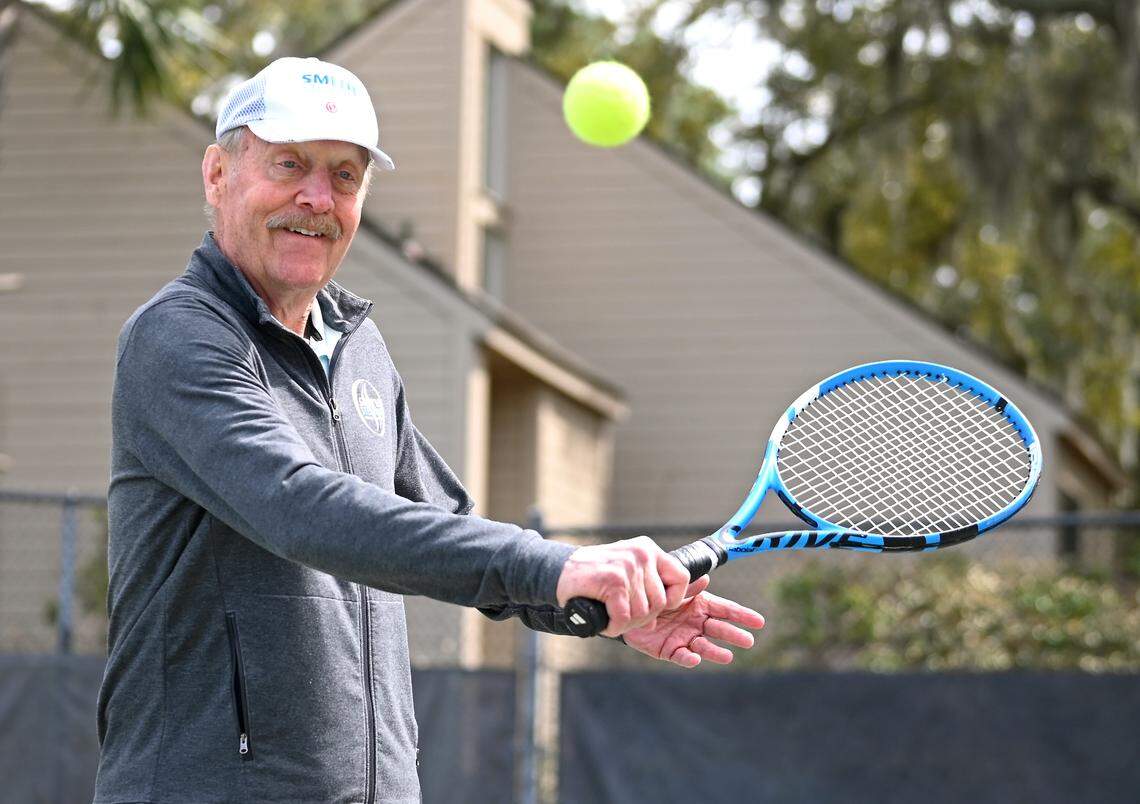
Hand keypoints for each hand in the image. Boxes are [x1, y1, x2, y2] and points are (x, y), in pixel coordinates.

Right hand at [555, 536, 689, 636]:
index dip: (673, 599)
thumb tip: (664, 615)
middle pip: (660, 602)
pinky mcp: (613, 581)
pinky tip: (604, 621)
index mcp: (648, 549)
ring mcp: (627, 566)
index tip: (655, 608)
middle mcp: (641, 554)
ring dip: (626, 624)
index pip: (681, 577)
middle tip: (623, 617)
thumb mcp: (626, 572)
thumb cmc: (593, 576)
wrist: (558, 570)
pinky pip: (624, 618)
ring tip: (611, 617)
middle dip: (643, 618)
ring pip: (642, 613)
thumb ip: (647, 587)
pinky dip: (613, 626)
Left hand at [621, 576, 765, 667]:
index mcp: (701, 606)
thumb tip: (706, 579)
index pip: (725, 610)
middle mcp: (696, 623)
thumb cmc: (657, 595)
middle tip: (749, 641)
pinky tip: (694, 658)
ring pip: (704, 646)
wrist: (632, 609)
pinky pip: (681, 656)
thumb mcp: (673, 587)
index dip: (742, 615)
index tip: (759, 622)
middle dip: (734, 635)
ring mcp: (685, 638)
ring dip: (716, 652)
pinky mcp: (670, 651)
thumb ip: (688, 586)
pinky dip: (688, 659)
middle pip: (719, 629)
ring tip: (728, 657)